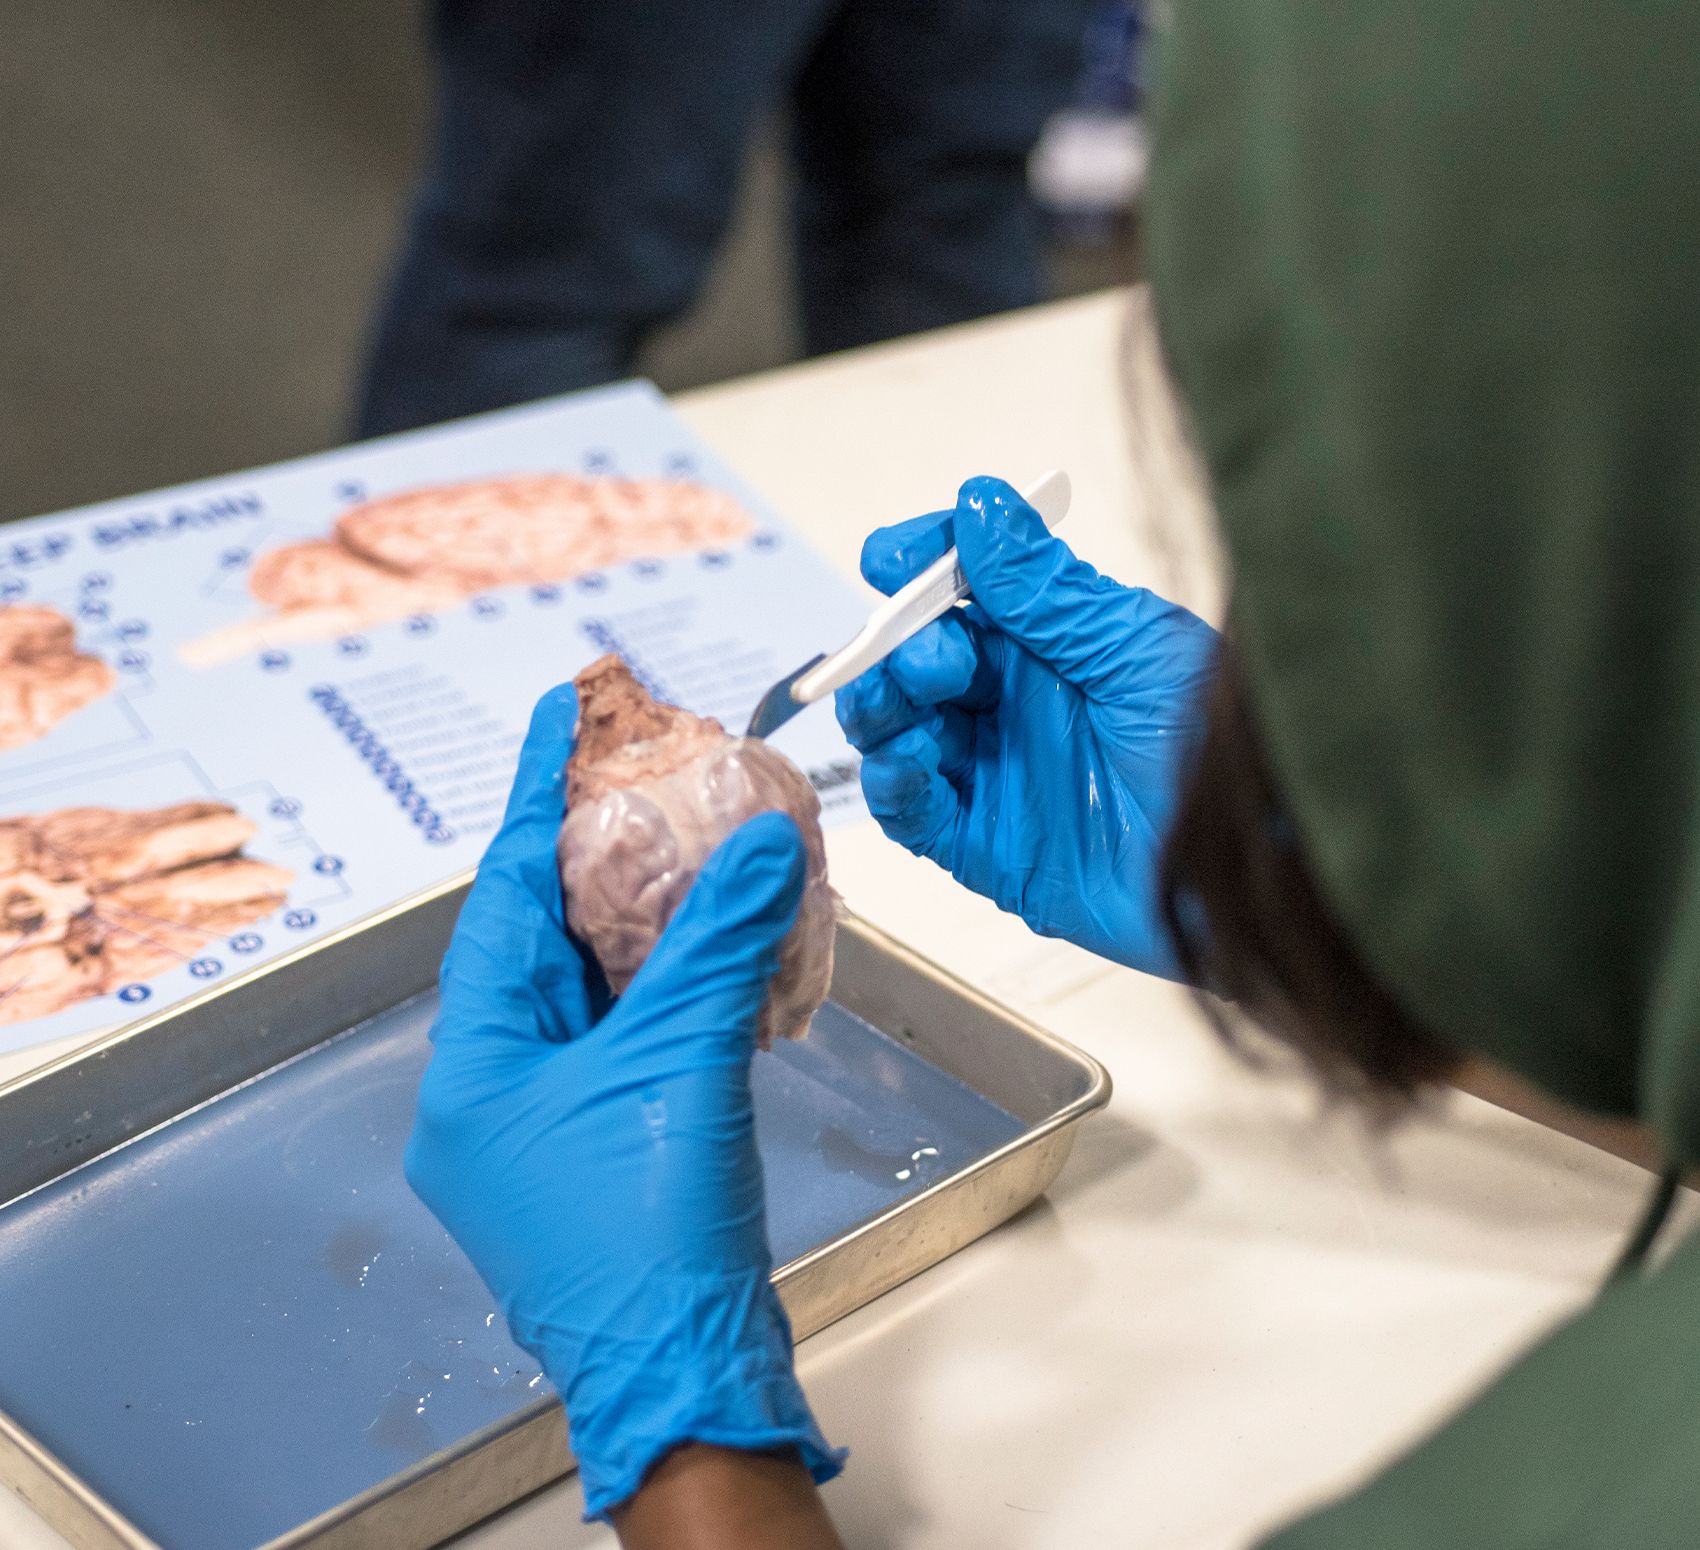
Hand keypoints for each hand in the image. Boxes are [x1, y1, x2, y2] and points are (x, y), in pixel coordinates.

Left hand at [405, 685, 843, 1521]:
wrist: (684, 1372)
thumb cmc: (648, 1240)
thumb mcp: (681, 1065)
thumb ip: (719, 944)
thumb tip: (759, 845)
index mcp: (477, 1064)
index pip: (504, 898)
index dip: (537, 800)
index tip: (559, 718)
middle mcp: (494, 1087)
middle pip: (541, 937)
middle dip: (592, 854)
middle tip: (637, 772)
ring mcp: (544, 1120)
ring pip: (588, 986)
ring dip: (636, 918)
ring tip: (682, 838)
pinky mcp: (598, 1143)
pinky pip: (625, 1034)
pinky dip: (666, 983)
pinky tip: (712, 940)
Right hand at [836, 476, 1219, 979]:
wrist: (1254, 869)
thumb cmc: (1224, 753)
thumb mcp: (1138, 651)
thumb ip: (1048, 591)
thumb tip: (981, 508)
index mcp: (1051, 644)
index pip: (960, 590)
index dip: (918, 567)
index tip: (890, 557)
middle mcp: (1015, 704)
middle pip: (916, 659)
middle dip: (901, 646)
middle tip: (936, 660)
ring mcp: (996, 773)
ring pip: (899, 730)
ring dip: (883, 710)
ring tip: (907, 708)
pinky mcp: (987, 848)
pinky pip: (914, 813)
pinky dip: (893, 786)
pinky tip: (905, 767)